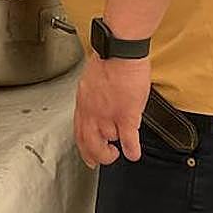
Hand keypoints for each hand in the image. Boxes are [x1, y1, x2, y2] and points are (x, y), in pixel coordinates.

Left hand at [73, 54, 150, 168]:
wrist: (118, 51)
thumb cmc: (108, 58)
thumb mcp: (91, 80)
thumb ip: (92, 96)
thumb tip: (97, 104)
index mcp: (83, 101)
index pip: (78, 131)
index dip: (83, 147)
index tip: (87, 155)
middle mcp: (92, 111)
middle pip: (89, 143)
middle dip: (95, 155)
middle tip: (101, 160)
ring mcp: (108, 115)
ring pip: (109, 140)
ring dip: (115, 146)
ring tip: (120, 149)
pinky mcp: (126, 115)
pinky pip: (127, 139)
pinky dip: (131, 149)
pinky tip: (133, 153)